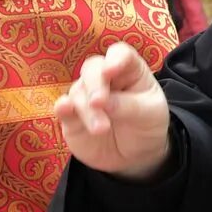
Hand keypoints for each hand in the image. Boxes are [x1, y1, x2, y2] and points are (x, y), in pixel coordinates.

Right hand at [56, 43, 171, 179]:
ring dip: (87, 109)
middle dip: (95, 84)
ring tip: (101, 129)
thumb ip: (130, 106)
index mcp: (129, 70)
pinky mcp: (71, 115)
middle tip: (99, 102)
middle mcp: (104, 78)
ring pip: (78, 91)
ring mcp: (86, 95)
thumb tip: (103, 103)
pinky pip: (62, 107)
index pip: (120, 54)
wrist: (135, 156)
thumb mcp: (150, 115)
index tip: (111, 70)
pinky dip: (62, 107)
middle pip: (93, 68)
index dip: (115, 59)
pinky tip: (65, 109)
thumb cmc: (146, 126)